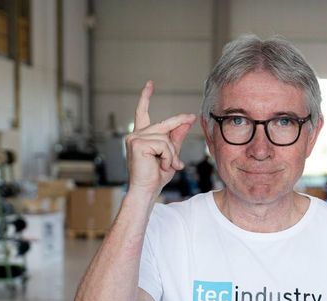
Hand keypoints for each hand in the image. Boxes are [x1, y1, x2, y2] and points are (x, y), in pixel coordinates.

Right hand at [125, 81, 195, 195]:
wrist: (146, 191)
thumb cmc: (156, 176)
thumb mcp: (171, 154)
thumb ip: (176, 137)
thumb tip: (186, 120)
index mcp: (141, 135)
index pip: (142, 112)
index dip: (145, 97)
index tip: (150, 83)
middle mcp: (135, 134)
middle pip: (164, 124)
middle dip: (179, 123)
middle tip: (191, 116)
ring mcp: (135, 138)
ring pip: (166, 138)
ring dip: (172, 154)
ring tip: (166, 165)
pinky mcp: (138, 144)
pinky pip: (164, 145)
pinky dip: (168, 157)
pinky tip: (162, 165)